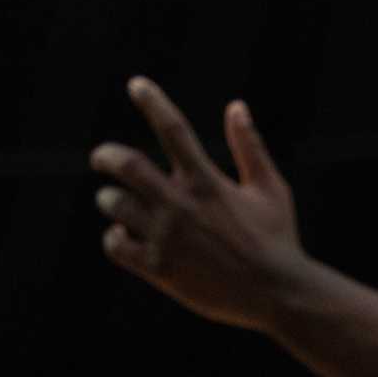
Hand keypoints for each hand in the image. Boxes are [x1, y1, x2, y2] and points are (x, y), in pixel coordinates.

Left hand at [89, 77, 314, 332]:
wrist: (276, 292)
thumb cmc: (277, 238)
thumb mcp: (270, 188)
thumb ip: (249, 147)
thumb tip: (236, 106)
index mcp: (208, 180)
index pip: (174, 129)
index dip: (153, 101)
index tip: (136, 84)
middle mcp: (182, 204)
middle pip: (128, 165)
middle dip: (106, 156)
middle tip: (100, 157)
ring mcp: (167, 237)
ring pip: (116, 205)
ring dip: (108, 199)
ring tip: (110, 200)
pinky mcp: (159, 268)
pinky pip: (116, 246)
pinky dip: (112, 237)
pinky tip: (120, 234)